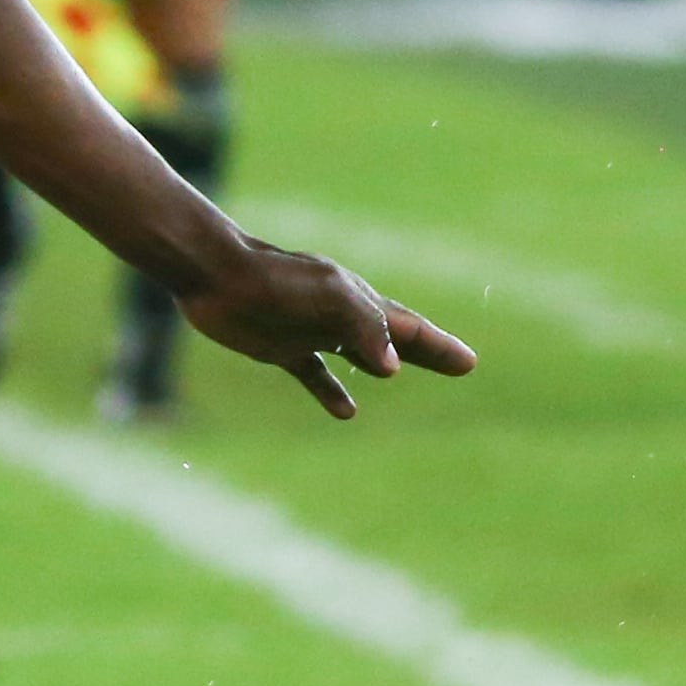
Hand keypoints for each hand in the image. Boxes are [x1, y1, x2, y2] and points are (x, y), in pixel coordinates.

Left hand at [180, 240, 476, 418]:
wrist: (216, 275)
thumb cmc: (274, 280)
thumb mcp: (328, 297)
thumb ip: (364, 326)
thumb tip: (393, 367)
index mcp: (358, 300)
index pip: (409, 327)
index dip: (440, 346)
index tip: (469, 362)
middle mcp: (339, 316)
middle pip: (393, 338)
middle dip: (427, 351)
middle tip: (462, 365)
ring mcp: (310, 331)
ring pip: (357, 352)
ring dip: (381, 364)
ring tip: (399, 376)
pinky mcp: (279, 347)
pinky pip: (314, 373)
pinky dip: (331, 391)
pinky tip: (346, 411)